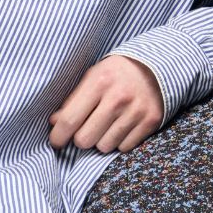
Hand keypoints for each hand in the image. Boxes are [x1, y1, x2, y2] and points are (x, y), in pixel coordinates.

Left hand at [49, 53, 165, 153]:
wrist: (158, 65)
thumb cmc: (117, 73)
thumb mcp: (93, 77)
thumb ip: (73, 100)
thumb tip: (55, 123)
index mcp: (99, 82)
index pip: (69, 120)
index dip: (58, 136)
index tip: (56, 141)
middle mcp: (118, 98)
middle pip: (85, 140)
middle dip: (81, 139)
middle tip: (85, 130)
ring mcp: (136, 111)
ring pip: (105, 147)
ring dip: (101, 141)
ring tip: (106, 126)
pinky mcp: (150, 121)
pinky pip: (125, 147)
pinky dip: (120, 141)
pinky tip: (122, 126)